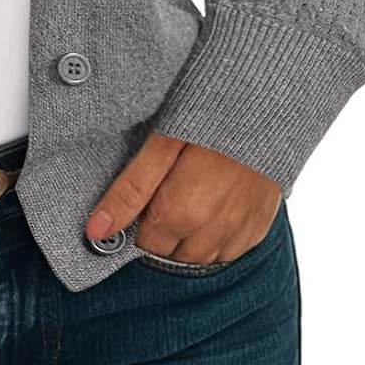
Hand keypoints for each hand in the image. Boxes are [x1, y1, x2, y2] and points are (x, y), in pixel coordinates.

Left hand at [85, 131, 282, 262]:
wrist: (268, 107)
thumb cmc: (211, 117)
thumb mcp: (161, 145)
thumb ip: (130, 191)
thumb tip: (96, 230)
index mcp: (182, 212)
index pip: (145, 243)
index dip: (140, 217)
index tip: (147, 192)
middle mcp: (213, 232)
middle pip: (171, 252)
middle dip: (163, 228)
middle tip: (169, 187)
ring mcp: (240, 233)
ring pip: (201, 257)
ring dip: (190, 236)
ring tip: (192, 193)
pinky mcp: (260, 228)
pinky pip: (231, 250)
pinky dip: (218, 235)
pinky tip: (216, 203)